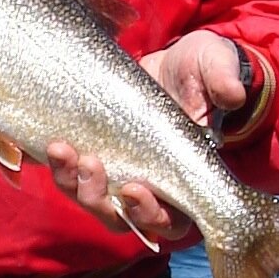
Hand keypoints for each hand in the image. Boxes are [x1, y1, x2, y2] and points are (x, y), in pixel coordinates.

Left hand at [46, 30, 246, 243]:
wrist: (171, 58)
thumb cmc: (202, 68)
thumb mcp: (215, 65)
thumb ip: (223, 79)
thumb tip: (231, 94)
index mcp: (187, 180)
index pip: (171, 219)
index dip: (150, 214)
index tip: (133, 188)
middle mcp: (150, 185)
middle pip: (121, 218)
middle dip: (98, 199)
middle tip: (89, 163)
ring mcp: (118, 171)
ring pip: (90, 198)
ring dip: (71, 182)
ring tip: (60, 148)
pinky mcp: (93, 150)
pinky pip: (70, 172)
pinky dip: (55, 164)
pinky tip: (47, 144)